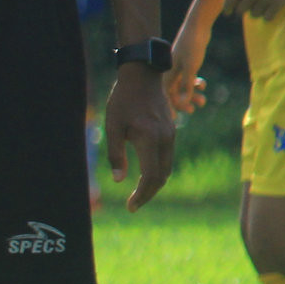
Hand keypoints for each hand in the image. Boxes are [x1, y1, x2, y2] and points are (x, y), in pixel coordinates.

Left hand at [104, 65, 176, 210]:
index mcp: (150, 138)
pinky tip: (144, 176)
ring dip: (154, 184)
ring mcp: (171, 135)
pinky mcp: (171, 132)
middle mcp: (165, 139)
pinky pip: (167, 158)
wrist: (143, 76)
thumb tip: (119, 181)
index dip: (142, 195)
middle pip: (161, 176)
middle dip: (148, 194)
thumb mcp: (112, 126)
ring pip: (167, 168)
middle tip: (133, 205)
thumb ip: (115, 154)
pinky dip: (158, 171)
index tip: (130, 207)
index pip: (150, 177)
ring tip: (138, 195)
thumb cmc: (122, 100)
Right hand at [164, 31, 209, 116]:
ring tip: (203, 101)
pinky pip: (187, 78)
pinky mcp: (185, 62)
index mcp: (166, 72)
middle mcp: (169, 71)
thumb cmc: (192, 45)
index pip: (164, 95)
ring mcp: (177, 67)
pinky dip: (194, 83)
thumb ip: (186, 85)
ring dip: (192, 94)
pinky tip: (202, 84)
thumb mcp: (191, 67)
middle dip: (183, 102)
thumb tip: (183, 102)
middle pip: (173, 92)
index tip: (175, 119)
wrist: (198, 26)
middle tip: (193, 110)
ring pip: (182, 86)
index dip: (169, 107)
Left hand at [224, 0, 284, 21]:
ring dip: (258, 11)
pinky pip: (267, 17)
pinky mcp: (279, 2)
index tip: (228, 13)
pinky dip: (269, 15)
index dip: (227, 8)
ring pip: (254, 14)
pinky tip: (273, 8)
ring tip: (266, 2)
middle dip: (244, 11)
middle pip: (241, 10)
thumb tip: (235, 2)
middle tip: (251, 8)